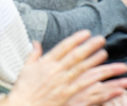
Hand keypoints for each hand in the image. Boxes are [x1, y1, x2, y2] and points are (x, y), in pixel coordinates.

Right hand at [4, 30, 126, 105]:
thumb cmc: (22, 89)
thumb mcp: (26, 68)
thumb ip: (34, 54)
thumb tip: (36, 42)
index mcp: (46, 62)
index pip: (64, 46)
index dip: (76, 38)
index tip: (86, 32)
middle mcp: (55, 70)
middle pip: (75, 55)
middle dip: (89, 46)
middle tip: (101, 39)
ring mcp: (61, 82)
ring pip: (81, 68)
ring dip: (94, 60)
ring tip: (104, 53)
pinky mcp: (65, 94)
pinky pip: (81, 86)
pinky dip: (92, 80)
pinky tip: (101, 76)